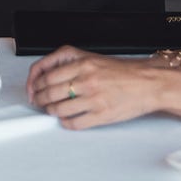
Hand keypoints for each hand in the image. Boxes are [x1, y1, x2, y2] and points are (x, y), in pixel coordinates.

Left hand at [25, 44, 167, 129]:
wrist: (147, 83)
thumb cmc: (123, 72)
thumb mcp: (93, 58)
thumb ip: (70, 63)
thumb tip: (46, 75)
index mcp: (83, 63)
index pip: (46, 74)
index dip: (34, 84)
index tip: (32, 89)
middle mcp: (86, 79)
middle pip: (49, 93)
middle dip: (38, 99)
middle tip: (37, 101)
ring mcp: (93, 98)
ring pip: (58, 109)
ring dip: (50, 112)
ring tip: (50, 110)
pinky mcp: (101, 115)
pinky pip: (74, 123)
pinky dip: (65, 123)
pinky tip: (66, 119)